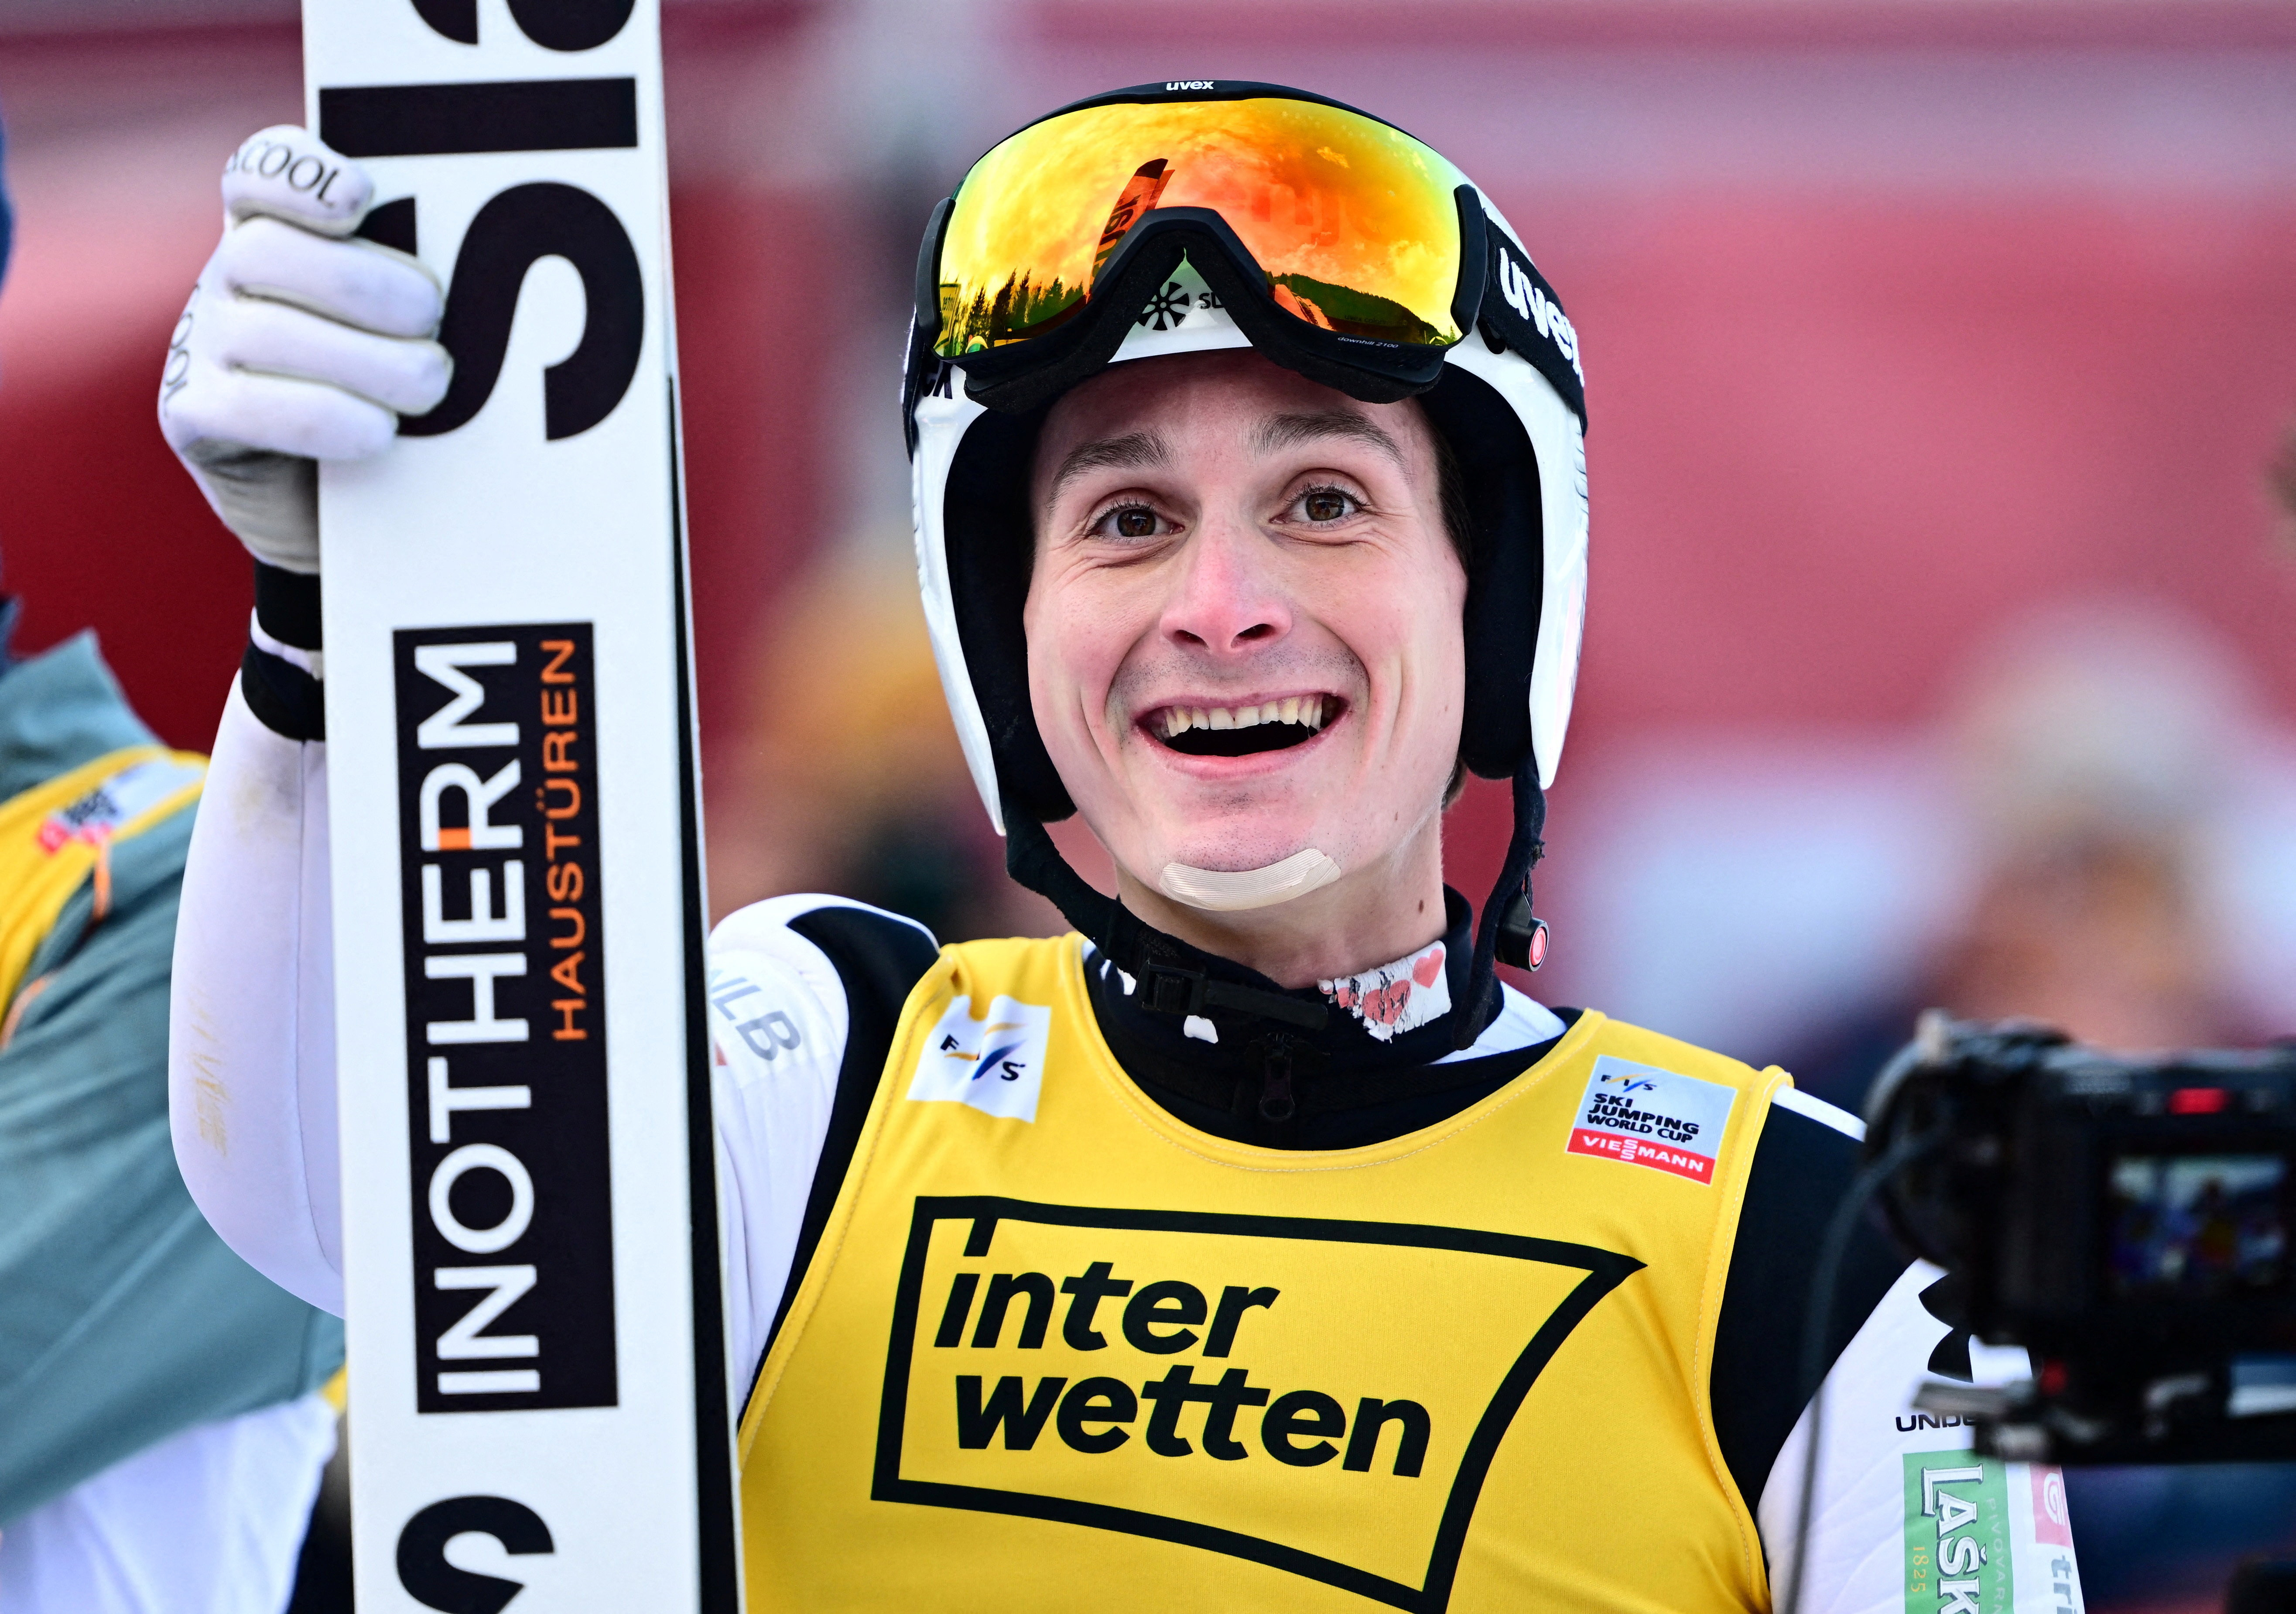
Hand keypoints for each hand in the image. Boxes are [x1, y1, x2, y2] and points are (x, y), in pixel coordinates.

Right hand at [159, 127, 449, 573]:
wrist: (361, 508)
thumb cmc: (399, 399)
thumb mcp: (414, 332)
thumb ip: (423, 285)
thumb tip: (479, 270)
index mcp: (278, 232)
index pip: (263, 172)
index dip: (302, 176)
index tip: (359, 197)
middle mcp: (226, 278)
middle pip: (267, 251)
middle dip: (363, 284)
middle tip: (433, 322)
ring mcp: (199, 345)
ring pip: (264, 331)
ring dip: (363, 360)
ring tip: (430, 387)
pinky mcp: (192, 415)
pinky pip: (245, 408)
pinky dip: (321, 419)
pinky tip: (377, 434)